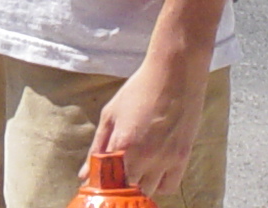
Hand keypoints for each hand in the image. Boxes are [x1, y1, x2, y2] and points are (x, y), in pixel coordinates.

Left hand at [89, 53, 206, 200]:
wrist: (173, 75)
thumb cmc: (139, 90)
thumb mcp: (111, 114)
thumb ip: (97, 147)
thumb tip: (84, 175)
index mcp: (122, 145)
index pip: (106, 182)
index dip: (100, 185)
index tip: (98, 182)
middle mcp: (144, 157)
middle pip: (127, 190)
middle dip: (118, 185)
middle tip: (116, 174)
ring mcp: (165, 160)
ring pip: (147, 192)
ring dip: (138, 186)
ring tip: (134, 171)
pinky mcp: (182, 158)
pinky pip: (169, 187)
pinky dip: (159, 185)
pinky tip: (153, 172)